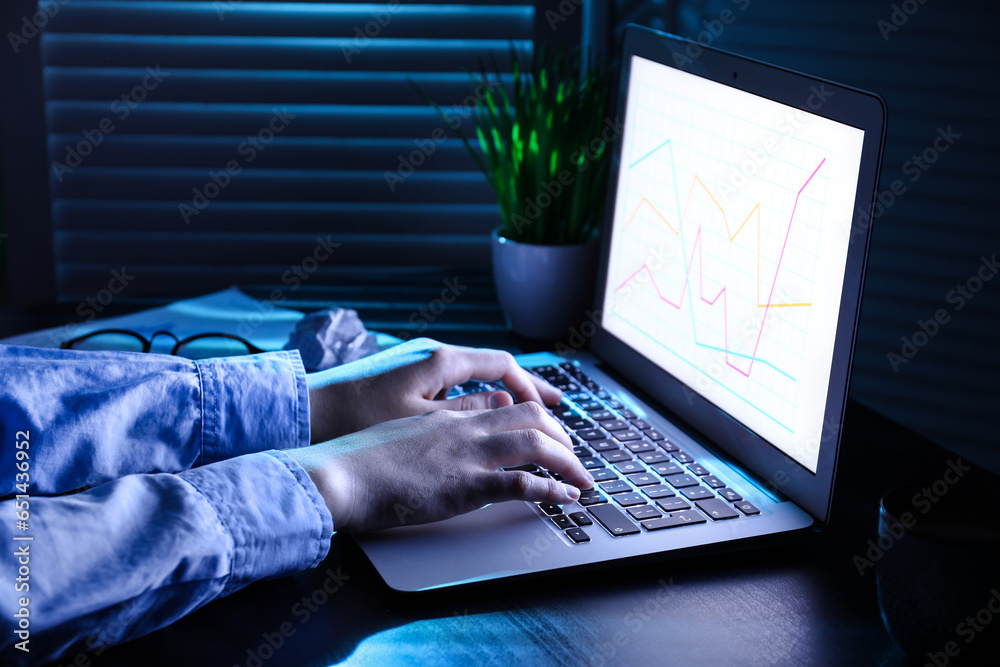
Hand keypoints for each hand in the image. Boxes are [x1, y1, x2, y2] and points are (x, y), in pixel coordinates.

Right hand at [286, 402, 593, 532]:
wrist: (339, 475)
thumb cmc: (359, 460)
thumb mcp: (401, 430)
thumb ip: (435, 423)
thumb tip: (464, 420)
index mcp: (445, 415)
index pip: (503, 406)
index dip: (534, 418)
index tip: (550, 432)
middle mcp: (463, 428)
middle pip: (531, 416)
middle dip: (561, 435)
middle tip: (574, 457)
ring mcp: (467, 453)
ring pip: (536, 443)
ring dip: (567, 461)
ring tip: (582, 478)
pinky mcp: (467, 485)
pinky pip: (524, 483)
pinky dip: (553, 489)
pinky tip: (567, 498)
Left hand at [306, 338, 561, 442]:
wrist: (303, 414)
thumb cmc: (356, 417)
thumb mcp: (419, 421)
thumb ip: (467, 415)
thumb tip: (504, 409)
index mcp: (441, 361)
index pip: (503, 366)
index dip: (532, 388)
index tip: (553, 409)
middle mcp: (432, 356)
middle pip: (493, 369)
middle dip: (526, 391)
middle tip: (554, 410)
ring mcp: (418, 367)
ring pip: (474, 378)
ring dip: (503, 397)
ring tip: (526, 417)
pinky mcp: (403, 381)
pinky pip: (455, 386)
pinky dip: (478, 400)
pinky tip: (482, 421)